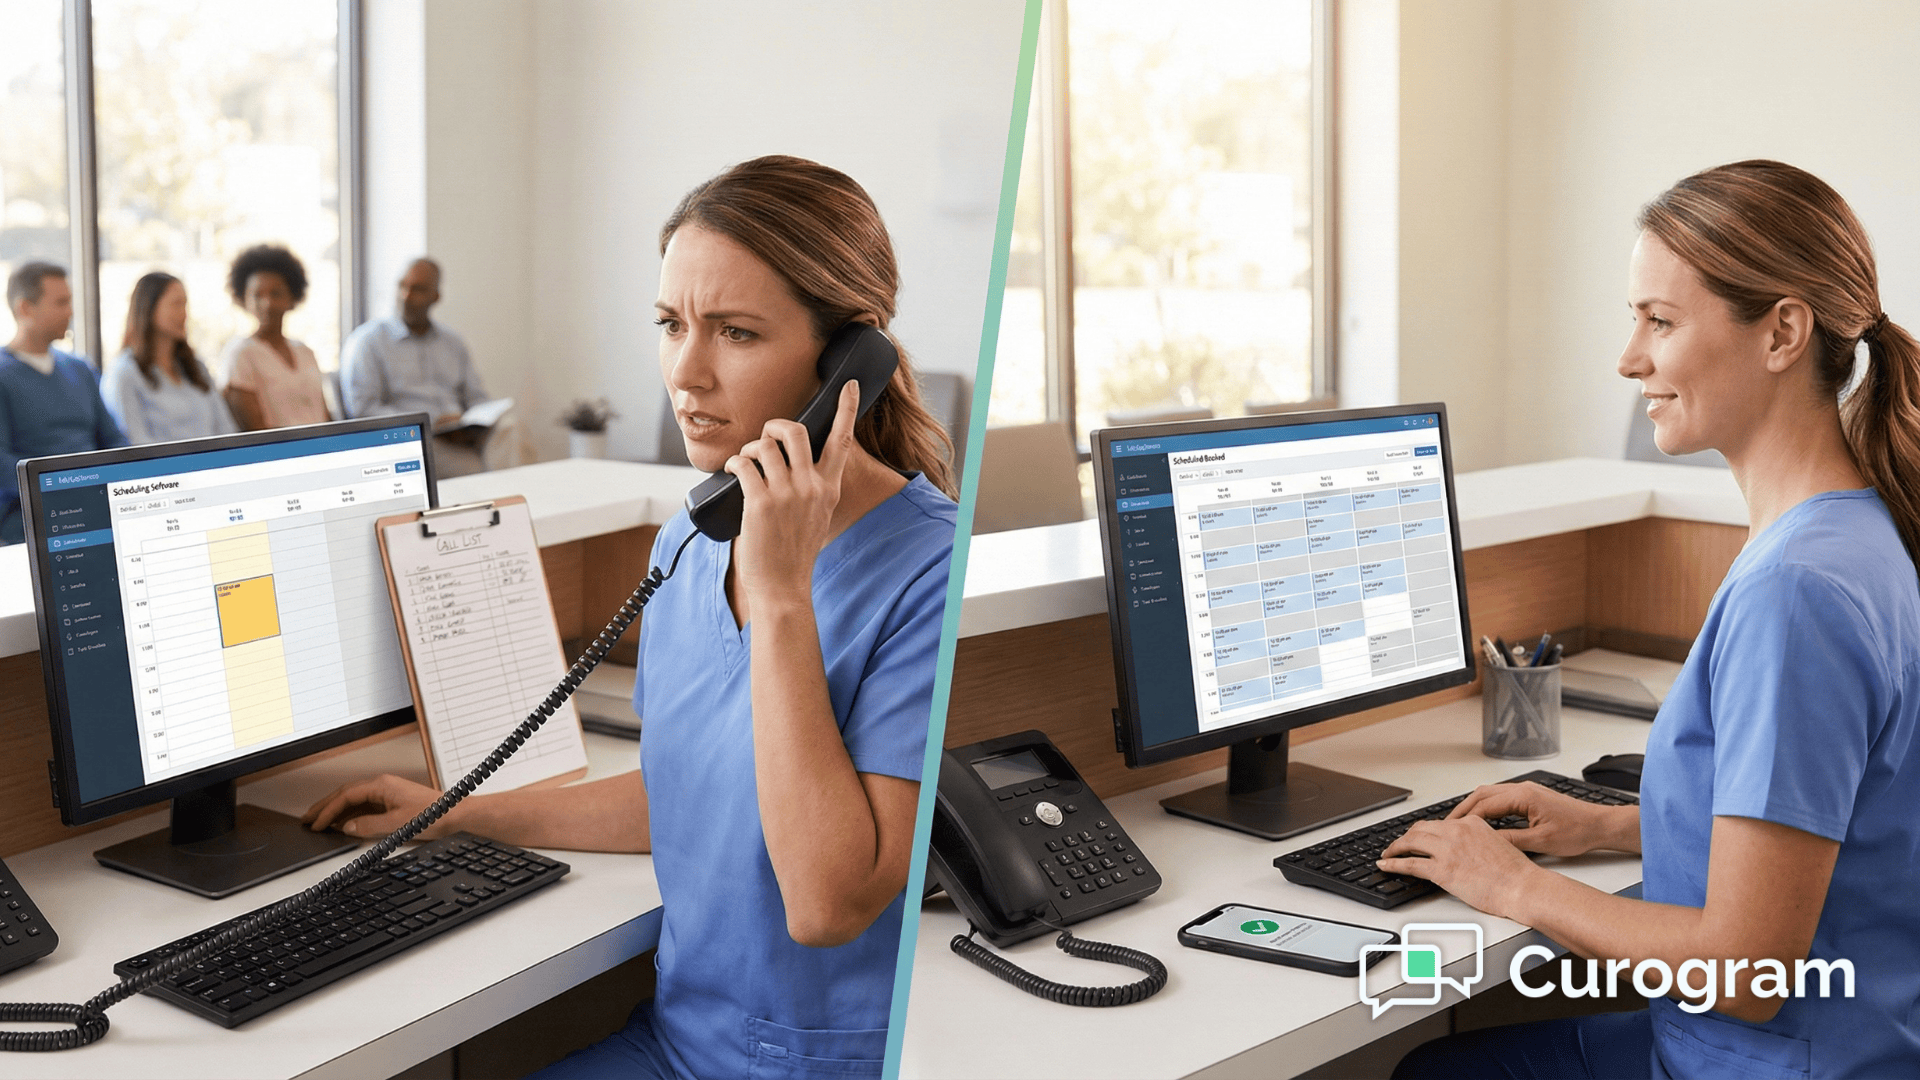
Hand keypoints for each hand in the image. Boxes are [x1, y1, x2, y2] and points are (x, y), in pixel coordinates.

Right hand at [301, 774, 451, 838]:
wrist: (454, 814)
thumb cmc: (432, 814)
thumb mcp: (396, 824)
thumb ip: (368, 826)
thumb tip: (347, 827)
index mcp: (381, 785)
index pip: (346, 796)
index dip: (328, 810)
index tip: (315, 823)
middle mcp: (382, 785)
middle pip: (346, 793)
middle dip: (325, 806)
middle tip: (307, 819)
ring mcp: (387, 792)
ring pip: (354, 799)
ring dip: (336, 810)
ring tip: (319, 822)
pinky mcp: (392, 801)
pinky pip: (364, 805)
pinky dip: (350, 814)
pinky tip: (344, 824)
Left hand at [724, 380, 858, 604]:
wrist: (783, 586)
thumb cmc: (795, 553)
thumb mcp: (817, 516)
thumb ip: (812, 488)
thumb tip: (787, 462)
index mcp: (829, 488)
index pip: (843, 440)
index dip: (848, 409)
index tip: (851, 385)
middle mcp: (812, 486)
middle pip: (796, 431)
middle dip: (775, 426)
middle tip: (765, 437)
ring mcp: (787, 494)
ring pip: (764, 446)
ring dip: (749, 449)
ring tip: (745, 464)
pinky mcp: (761, 502)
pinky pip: (744, 464)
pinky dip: (734, 463)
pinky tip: (732, 472)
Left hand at [1377, 816, 1540, 919]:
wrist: (1522, 887)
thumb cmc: (1515, 873)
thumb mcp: (1497, 843)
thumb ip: (1477, 839)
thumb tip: (1465, 847)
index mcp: (1471, 823)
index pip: (1439, 823)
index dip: (1425, 831)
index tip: (1418, 835)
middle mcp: (1456, 832)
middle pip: (1421, 829)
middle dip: (1407, 836)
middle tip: (1399, 844)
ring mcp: (1447, 850)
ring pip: (1411, 842)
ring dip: (1395, 847)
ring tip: (1388, 853)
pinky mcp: (1441, 870)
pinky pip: (1409, 864)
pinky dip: (1393, 863)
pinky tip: (1385, 865)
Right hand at [1448, 781, 1626, 856]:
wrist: (1599, 825)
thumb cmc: (1577, 831)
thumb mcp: (1540, 842)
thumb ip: (1510, 840)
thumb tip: (1486, 842)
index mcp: (1523, 796)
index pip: (1483, 805)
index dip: (1464, 819)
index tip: (1451, 830)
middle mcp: (1522, 789)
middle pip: (1481, 795)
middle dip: (1462, 809)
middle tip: (1447, 825)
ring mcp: (1526, 791)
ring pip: (1490, 795)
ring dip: (1473, 807)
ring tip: (1460, 824)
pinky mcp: (1531, 797)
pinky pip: (1501, 798)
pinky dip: (1487, 808)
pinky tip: (1483, 821)